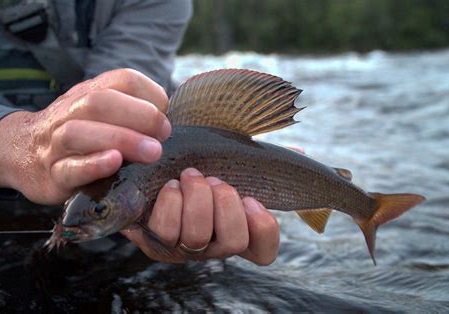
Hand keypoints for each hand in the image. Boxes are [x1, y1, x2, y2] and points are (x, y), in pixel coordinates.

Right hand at [0, 69, 169, 203]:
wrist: (21, 153)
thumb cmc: (77, 133)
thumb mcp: (98, 113)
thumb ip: (129, 111)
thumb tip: (169, 119)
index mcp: (88, 94)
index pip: (122, 80)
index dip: (150, 93)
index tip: (166, 115)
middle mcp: (70, 113)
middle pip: (101, 102)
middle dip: (140, 116)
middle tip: (164, 135)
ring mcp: (56, 144)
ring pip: (80, 133)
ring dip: (122, 139)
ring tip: (153, 152)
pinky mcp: (52, 175)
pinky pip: (69, 168)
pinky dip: (93, 165)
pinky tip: (115, 163)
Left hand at [121, 168, 279, 265]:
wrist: (149, 171)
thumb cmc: (196, 166)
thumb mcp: (229, 160)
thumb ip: (261, 160)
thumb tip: (299, 152)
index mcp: (235, 229)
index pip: (264, 250)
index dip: (264, 230)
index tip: (253, 200)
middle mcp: (213, 244)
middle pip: (233, 242)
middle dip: (226, 204)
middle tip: (214, 179)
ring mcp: (184, 248)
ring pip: (199, 238)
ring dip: (198, 200)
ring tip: (191, 176)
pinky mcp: (155, 242)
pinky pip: (166, 231)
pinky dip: (171, 204)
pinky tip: (171, 186)